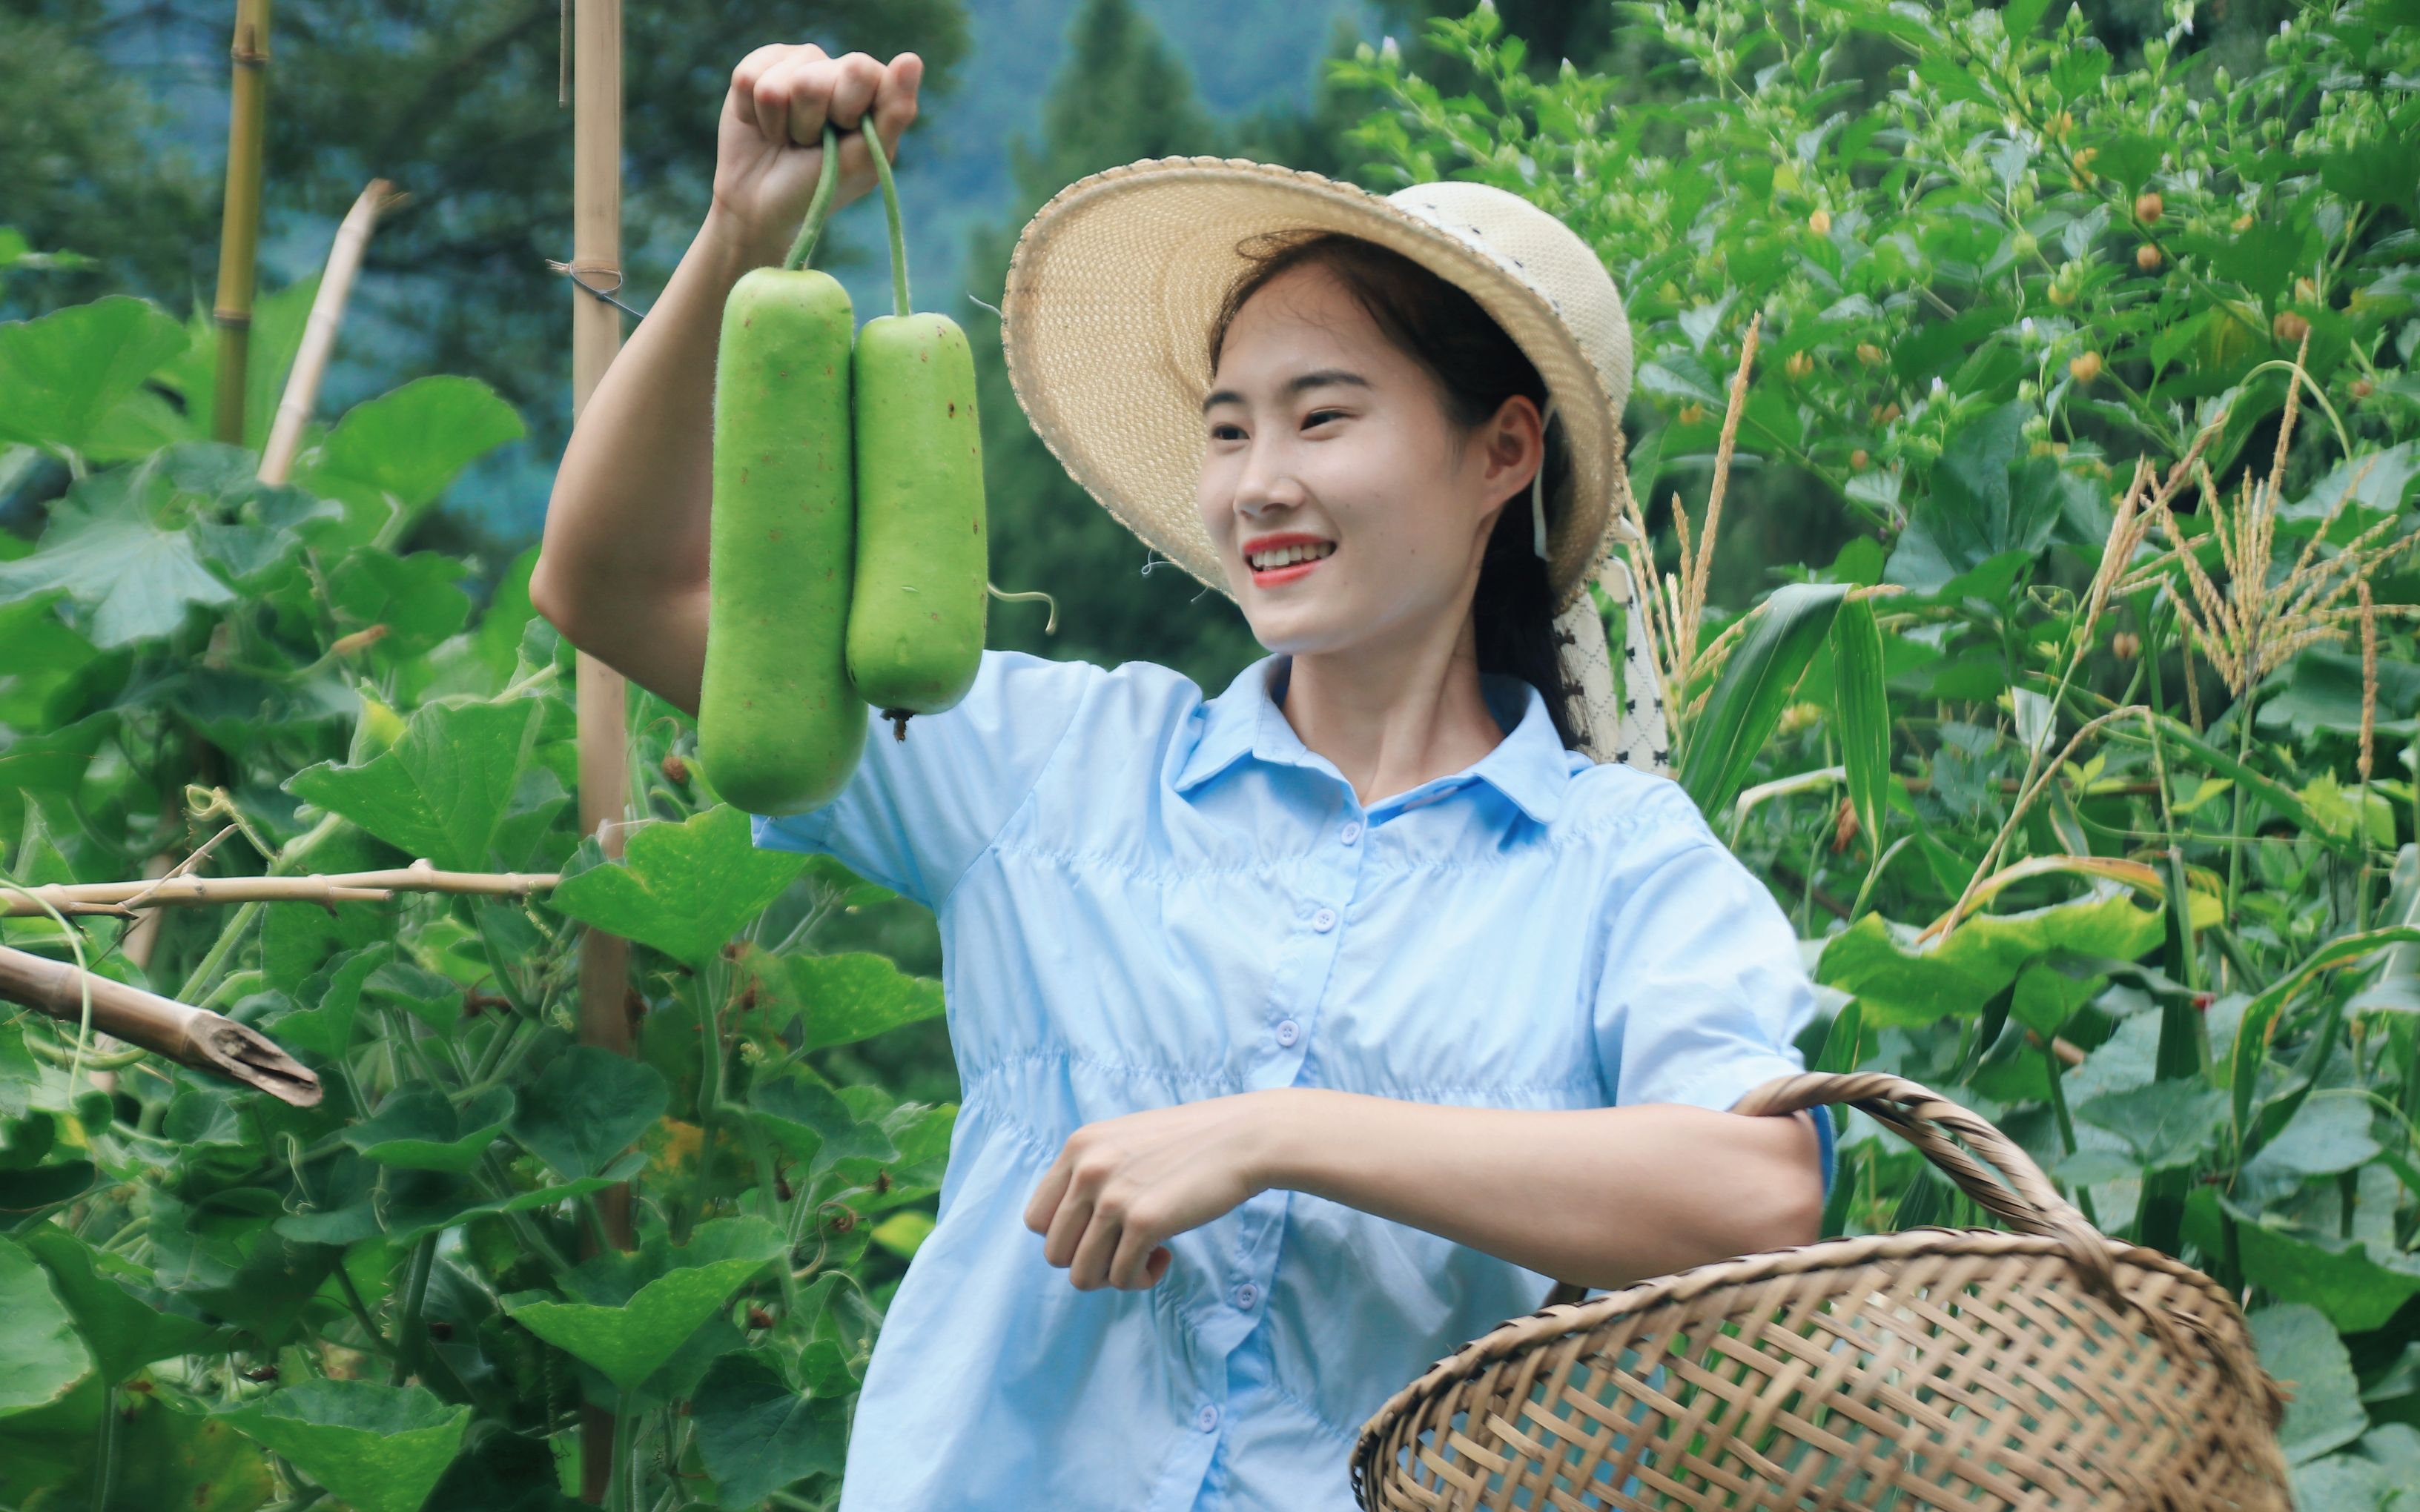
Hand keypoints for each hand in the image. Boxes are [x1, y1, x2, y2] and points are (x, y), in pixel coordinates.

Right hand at [709, 44, 922, 264]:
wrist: (763, 204)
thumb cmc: (821, 187)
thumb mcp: (864, 160)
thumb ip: (894, 112)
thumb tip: (912, 58)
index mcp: (874, 87)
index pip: (860, 70)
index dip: (846, 109)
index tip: (845, 134)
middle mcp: (838, 68)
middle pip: (813, 80)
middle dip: (808, 124)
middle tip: (813, 144)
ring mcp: (799, 63)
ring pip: (777, 86)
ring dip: (780, 126)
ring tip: (789, 139)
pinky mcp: (760, 66)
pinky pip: (747, 80)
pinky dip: (753, 117)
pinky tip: (764, 127)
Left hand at [1023, 1094, 1281, 1291]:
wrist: (1243, 1137)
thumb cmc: (1190, 1145)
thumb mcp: (1123, 1143)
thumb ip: (1091, 1175)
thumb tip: (1071, 1233)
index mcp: (1078, 1147)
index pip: (1036, 1219)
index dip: (1068, 1238)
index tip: (1103, 1234)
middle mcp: (1087, 1170)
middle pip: (1055, 1253)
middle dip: (1090, 1262)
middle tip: (1125, 1251)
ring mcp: (1113, 1196)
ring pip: (1082, 1274)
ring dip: (1114, 1277)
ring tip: (1146, 1256)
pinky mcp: (1144, 1222)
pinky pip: (1121, 1278)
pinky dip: (1141, 1279)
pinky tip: (1164, 1257)